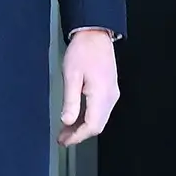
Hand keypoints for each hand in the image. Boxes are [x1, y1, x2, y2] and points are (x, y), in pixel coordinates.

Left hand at [58, 29, 119, 147]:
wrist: (95, 35)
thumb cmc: (83, 50)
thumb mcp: (71, 75)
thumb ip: (70, 100)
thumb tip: (67, 121)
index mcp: (101, 94)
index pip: (92, 125)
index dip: (77, 137)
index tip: (65, 140)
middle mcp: (110, 96)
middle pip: (97, 125)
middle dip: (80, 135)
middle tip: (63, 138)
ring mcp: (112, 93)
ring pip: (99, 119)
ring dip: (83, 127)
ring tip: (66, 130)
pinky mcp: (110, 89)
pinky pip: (101, 110)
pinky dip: (88, 118)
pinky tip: (76, 117)